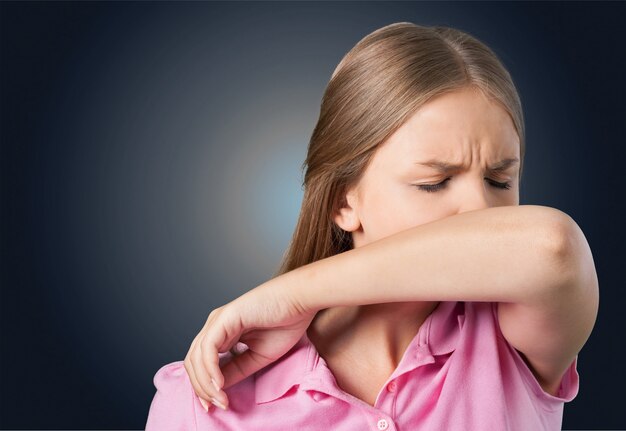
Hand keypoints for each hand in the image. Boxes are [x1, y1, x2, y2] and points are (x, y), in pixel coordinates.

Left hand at [183, 279, 317, 410]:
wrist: (301, 300)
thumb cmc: (286, 322)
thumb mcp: (258, 355)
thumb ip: (237, 369)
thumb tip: (218, 387)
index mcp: (222, 332)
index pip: (201, 362)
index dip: (203, 386)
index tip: (215, 405)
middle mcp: (215, 325)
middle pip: (193, 362)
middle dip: (201, 388)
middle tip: (216, 407)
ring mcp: (218, 320)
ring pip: (197, 357)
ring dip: (206, 384)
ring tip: (221, 400)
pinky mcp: (224, 318)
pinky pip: (208, 349)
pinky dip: (210, 370)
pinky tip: (220, 385)